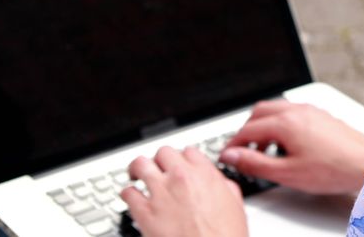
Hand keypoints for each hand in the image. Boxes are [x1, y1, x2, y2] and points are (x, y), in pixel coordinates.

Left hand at [121, 146, 247, 236]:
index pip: (188, 151)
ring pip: (140, 164)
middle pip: (163, 152)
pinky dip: (128, 193)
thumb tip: (220, 183)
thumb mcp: (236, 207)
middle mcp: (181, 178)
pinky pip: (128, 193)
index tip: (180, 164)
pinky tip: (131, 198)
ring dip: (138, 169)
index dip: (183, 158)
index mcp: (205, 174)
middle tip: (158, 168)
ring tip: (137, 175)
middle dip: (160, 161)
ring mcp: (161, 193)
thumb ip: (225, 188)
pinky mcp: (145, 212)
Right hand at [220, 100, 363, 194]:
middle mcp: (297, 111)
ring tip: (264, 149)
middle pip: (259, 112)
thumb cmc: (333, 169)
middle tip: (243, 150)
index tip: (228, 156)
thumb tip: (233, 157)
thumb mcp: (287, 173)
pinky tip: (287, 143)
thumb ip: (255, 164)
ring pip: (276, 109)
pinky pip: (292, 112)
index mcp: (285, 123)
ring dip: (264, 126)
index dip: (233, 145)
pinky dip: (281, 124)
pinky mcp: (322, 115)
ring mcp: (311, 110)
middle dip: (246, 131)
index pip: (247, 130)